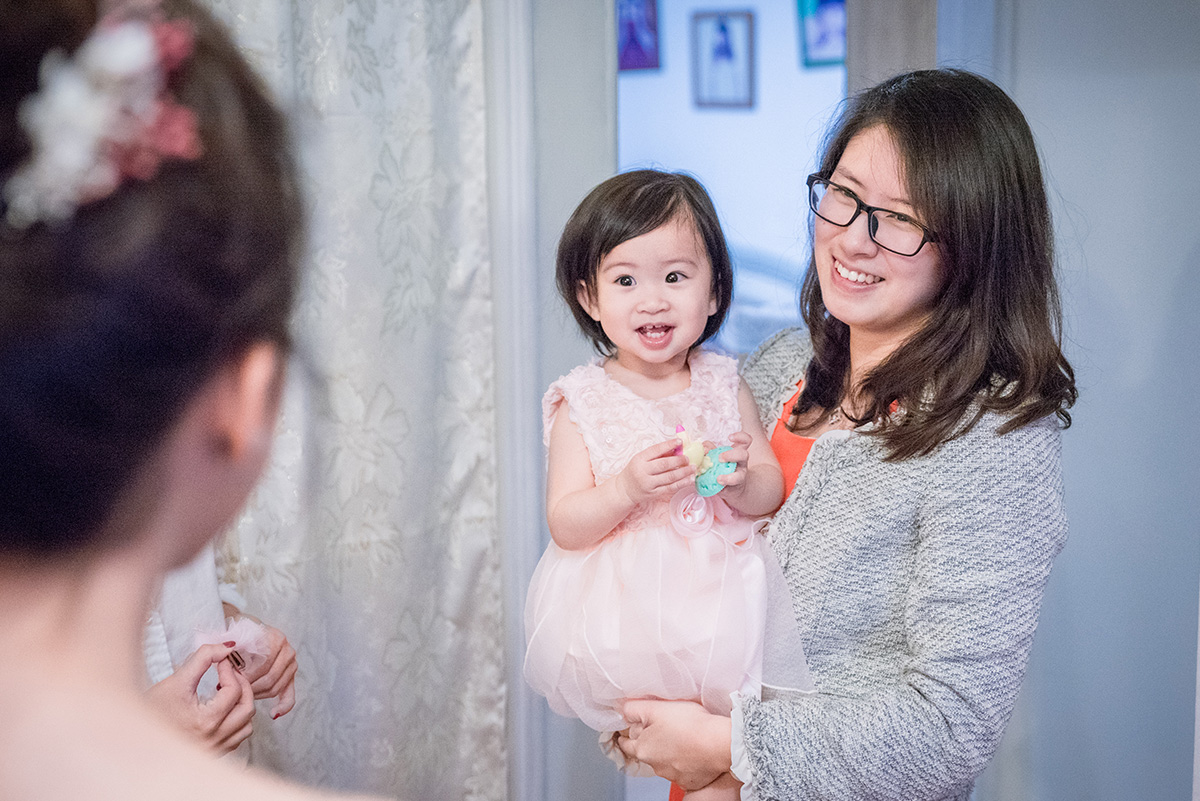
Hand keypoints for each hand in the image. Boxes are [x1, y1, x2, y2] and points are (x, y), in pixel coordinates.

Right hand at [145, 642, 254, 753]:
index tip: (222, 661)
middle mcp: (213, 739)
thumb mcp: (176, 681)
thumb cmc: (150, 710)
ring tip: (227, 691)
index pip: (234, 690)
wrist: (133, 738)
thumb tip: (226, 647)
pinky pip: (237, 738)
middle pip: (247, 708)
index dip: (230, 670)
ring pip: (246, 726)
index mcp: (205, 721)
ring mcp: (213, 749)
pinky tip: (223, 709)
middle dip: (243, 685)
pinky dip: (237, 721)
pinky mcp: (211, 754)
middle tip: (231, 673)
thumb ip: (202, 659)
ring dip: (242, 704)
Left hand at [229, 615, 297, 719]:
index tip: (226, 682)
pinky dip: (284, 705)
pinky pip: (290, 694)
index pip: (262, 666)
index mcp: (274, 638)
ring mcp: (290, 663)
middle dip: (249, 688)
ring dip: (257, 695)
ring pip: (275, 688)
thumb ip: (226, 643)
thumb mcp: (230, 635)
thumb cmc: (237, 633)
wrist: (244, 629)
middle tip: (231, 692)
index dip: (244, 677)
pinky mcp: (290, 674)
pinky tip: (273, 713)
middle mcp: (286, 650)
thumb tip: (223, 654)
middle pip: (269, 678)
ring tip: (240, 696)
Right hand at [615, 439, 695, 506]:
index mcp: (639, 459)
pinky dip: (681, 483)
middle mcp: (643, 471)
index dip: (669, 445)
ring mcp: (648, 484)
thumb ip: (657, 455)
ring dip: (684, 472)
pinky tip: (689, 479)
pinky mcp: (653, 494)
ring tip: (693, 468)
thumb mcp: (641, 460)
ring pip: (669, 477)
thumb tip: (676, 448)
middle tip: (688, 458)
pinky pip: (670, 488)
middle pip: (664, 464)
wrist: (624, 490)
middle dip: (679, 460)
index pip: (656, 450)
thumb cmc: (635, 471)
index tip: (680, 442)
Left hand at [617, 699, 732, 789]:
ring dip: (669, 749)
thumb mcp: (656, 707)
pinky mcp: (690, 780)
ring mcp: (673, 775)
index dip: (626, 734)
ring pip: (665, 760)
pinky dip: (685, 760)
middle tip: (662, 726)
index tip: (629, 729)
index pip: (626, 743)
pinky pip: (683, 769)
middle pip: (646, 750)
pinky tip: (694, 747)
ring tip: (683, 734)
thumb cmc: (690, 724)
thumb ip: (634, 709)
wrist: (720, 744)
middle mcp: (655, 766)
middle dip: (650, 739)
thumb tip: (623, 711)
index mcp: (643, 749)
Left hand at [715, 431, 751, 494]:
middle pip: (744, 455)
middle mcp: (741, 463)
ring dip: (728, 478)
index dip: (740, 437)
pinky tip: (717, 484)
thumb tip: (703, 448)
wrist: (729, 487)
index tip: (729, 437)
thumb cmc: (721, 467)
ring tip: (719, 479)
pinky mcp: (734, 489)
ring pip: (739, 476)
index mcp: (737, 452)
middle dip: (731, 455)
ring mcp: (739, 477)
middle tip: (720, 458)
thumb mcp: (716, 456)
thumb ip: (710, 449)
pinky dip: (723, 487)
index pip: (746, 441)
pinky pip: (730, 489)